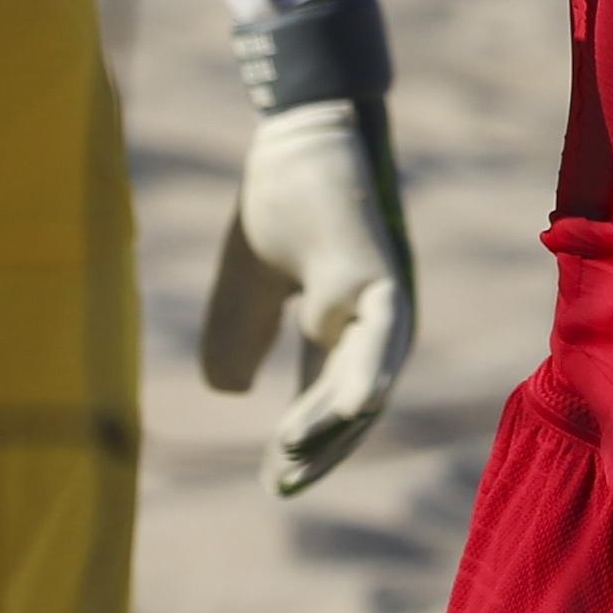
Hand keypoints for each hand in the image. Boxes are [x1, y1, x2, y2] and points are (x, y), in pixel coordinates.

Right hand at [201, 96, 415, 495]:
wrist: (297, 131)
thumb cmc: (279, 197)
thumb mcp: (248, 282)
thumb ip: (240, 333)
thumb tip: (229, 393)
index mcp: (340, 321)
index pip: (325, 397)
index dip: (303, 438)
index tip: (272, 479)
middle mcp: (371, 318)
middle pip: (351, 401)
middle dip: (318, 445)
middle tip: (279, 482)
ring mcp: (382, 298)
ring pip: (367, 377)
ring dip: (333, 422)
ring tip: (293, 458)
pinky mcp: (383, 272)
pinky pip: (382, 331)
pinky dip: (370, 369)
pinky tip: (357, 405)